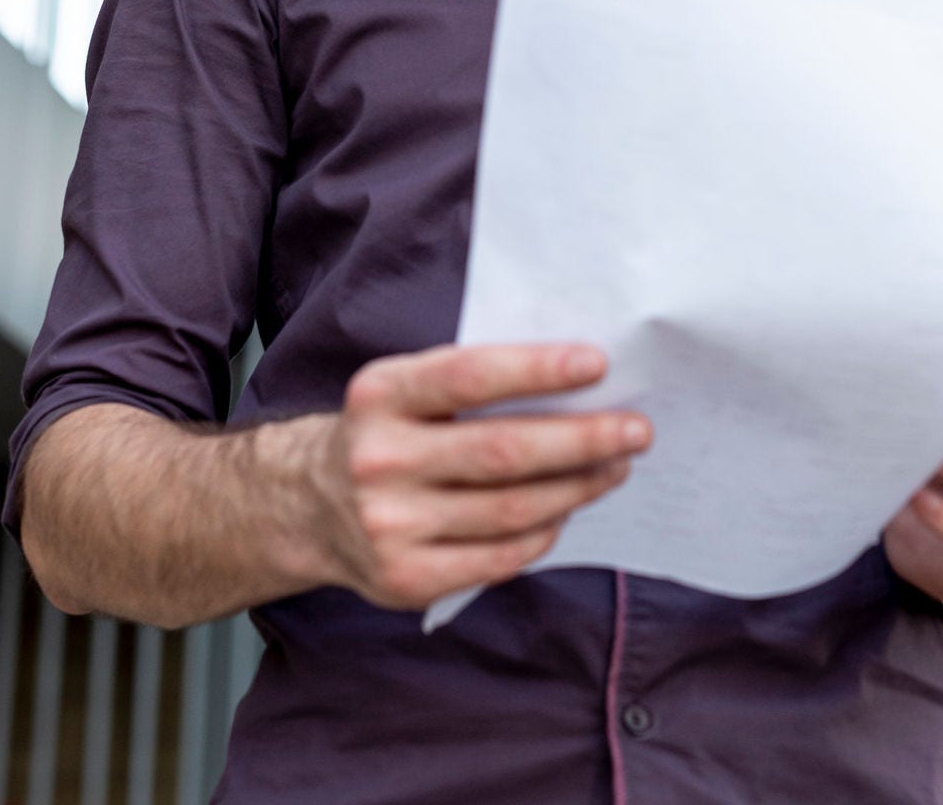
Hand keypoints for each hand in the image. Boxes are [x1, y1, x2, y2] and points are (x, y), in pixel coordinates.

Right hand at [303, 342, 651, 611]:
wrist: (307, 504)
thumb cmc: (385, 430)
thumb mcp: (404, 387)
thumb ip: (470, 381)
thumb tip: (576, 382)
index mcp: (380, 394)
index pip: (470, 376)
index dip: (537, 369)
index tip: (598, 364)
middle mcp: (380, 460)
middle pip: (503, 452)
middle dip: (583, 440)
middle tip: (636, 429)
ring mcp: (390, 526)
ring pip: (511, 509)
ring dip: (577, 488)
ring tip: (615, 466)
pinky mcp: (406, 578)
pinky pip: (498, 557)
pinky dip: (544, 532)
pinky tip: (567, 509)